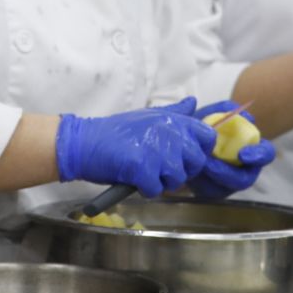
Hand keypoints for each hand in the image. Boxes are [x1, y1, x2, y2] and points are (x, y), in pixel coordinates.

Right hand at [55, 96, 212, 196]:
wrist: (85, 142)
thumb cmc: (116, 132)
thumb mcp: (148, 116)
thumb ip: (174, 112)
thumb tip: (193, 102)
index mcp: (172, 119)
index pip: (208, 137)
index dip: (199, 151)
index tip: (184, 156)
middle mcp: (169, 131)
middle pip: (196, 163)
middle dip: (181, 171)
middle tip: (160, 168)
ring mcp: (157, 149)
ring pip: (178, 180)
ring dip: (162, 182)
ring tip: (144, 172)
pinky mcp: (143, 167)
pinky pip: (156, 190)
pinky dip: (145, 190)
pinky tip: (134, 178)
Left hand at [187, 101, 275, 198]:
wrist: (179, 138)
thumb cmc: (201, 126)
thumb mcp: (210, 114)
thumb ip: (224, 109)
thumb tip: (240, 113)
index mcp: (249, 148)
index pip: (266, 154)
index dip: (259, 155)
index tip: (243, 154)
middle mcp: (242, 169)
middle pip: (245, 180)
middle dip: (227, 173)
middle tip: (208, 163)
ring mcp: (226, 184)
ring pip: (224, 190)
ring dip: (209, 178)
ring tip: (195, 165)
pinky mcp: (210, 191)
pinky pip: (208, 192)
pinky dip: (199, 182)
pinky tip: (189, 171)